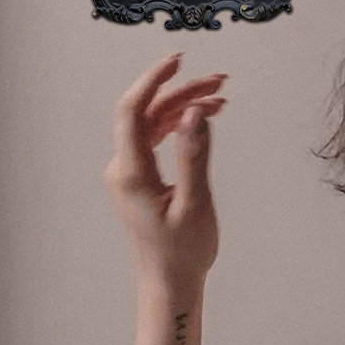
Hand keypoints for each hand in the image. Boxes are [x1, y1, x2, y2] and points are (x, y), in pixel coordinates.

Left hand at [105, 53, 226, 292]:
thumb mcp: (195, 204)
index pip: (133, 110)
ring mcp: (131, 173)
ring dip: (184, 108)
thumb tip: (194, 113)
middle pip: (148, 113)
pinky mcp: (141, 180)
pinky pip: (156, 141)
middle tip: (220, 82)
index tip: (179, 61)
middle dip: (182, 93)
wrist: (169, 282)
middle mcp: (124, 168)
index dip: (154, 80)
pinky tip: (202, 120)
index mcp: (132, 173)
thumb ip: (194, 155)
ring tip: (220, 98)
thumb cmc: (182, 252)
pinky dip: (179, 127)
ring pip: (154, 125)